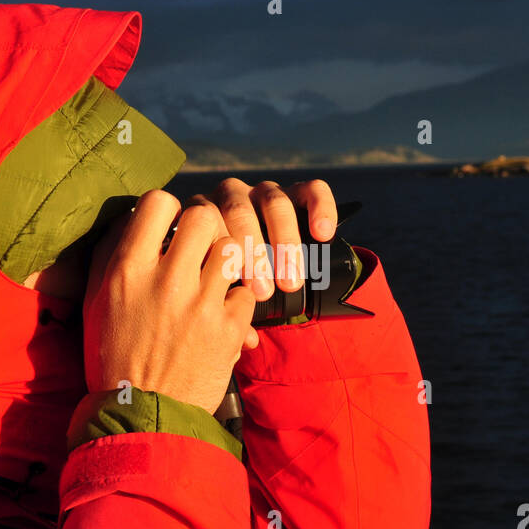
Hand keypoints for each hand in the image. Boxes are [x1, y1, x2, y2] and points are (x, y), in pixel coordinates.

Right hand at [82, 190, 257, 413]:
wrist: (141, 416)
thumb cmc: (112, 357)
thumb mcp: (95, 302)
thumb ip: (110, 256)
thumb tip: (131, 217)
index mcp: (128, 271)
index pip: (157, 202)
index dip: (168, 208)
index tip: (169, 226)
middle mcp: (166, 281)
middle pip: (204, 218)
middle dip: (205, 228)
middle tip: (199, 248)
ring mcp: (201, 305)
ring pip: (233, 251)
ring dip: (226, 261)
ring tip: (214, 279)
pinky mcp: (228, 330)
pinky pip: (247, 292)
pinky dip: (238, 300)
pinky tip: (222, 312)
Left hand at [188, 178, 337, 300]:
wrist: (263, 263)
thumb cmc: (236, 285)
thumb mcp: (225, 293)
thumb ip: (229, 309)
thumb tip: (248, 339)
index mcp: (205, 217)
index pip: (208, 224)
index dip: (222, 258)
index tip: (239, 292)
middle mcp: (230, 196)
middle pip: (238, 211)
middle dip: (254, 254)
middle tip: (265, 293)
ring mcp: (263, 190)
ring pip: (273, 202)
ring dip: (284, 242)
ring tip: (292, 283)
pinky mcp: (296, 189)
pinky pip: (310, 190)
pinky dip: (319, 209)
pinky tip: (324, 236)